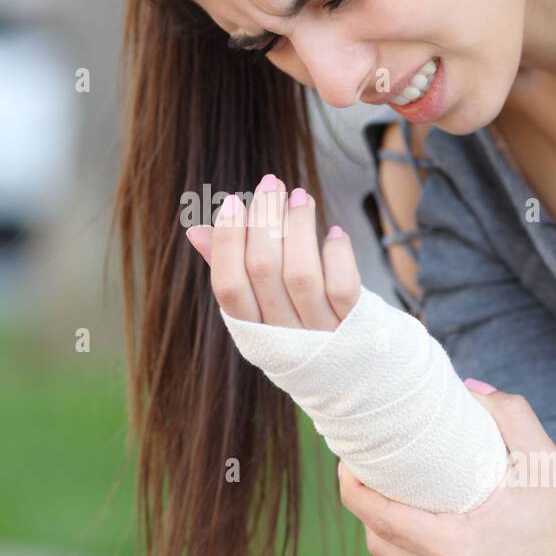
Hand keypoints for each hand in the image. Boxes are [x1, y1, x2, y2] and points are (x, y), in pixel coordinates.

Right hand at [184, 174, 359, 330]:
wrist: (359, 373)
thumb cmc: (301, 326)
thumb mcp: (264, 306)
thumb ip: (232, 269)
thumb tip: (195, 231)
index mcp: (253, 332)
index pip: (228, 286)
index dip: (228, 241)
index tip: (234, 201)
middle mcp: (284, 335)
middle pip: (263, 270)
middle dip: (264, 218)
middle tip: (271, 183)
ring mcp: (320, 332)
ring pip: (301, 274)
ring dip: (298, 226)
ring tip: (300, 197)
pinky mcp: (354, 326)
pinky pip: (342, 285)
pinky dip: (336, 253)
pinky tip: (334, 233)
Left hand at [338, 385, 555, 555]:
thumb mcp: (540, 455)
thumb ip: (504, 412)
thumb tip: (466, 387)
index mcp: (458, 547)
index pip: (375, 514)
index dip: (352, 484)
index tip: (351, 459)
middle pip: (378, 541)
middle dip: (368, 506)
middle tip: (373, 473)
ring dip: (389, 535)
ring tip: (396, 500)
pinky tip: (426, 536)